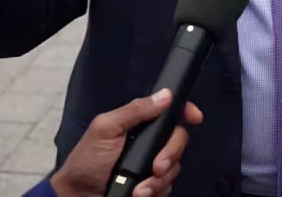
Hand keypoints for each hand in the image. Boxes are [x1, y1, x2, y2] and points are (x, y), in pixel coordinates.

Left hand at [50, 88, 203, 196]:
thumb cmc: (86, 161)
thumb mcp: (106, 129)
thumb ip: (135, 111)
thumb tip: (165, 95)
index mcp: (138, 123)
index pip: (169, 112)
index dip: (185, 111)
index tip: (194, 117)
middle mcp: (148, 142)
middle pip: (178, 139)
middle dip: (170, 154)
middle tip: (156, 167)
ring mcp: (151, 165)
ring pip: (175, 166)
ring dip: (159, 180)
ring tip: (139, 189)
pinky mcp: (151, 185)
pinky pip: (168, 186)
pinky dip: (155, 191)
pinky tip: (139, 194)